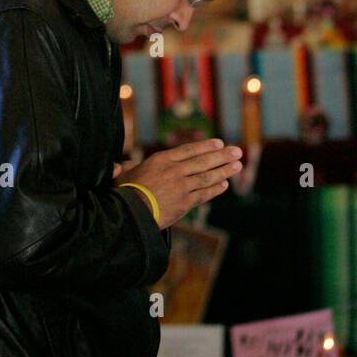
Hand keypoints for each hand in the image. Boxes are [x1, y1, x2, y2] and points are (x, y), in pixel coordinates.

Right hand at [114, 138, 242, 229]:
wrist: (131, 214)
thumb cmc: (124, 193)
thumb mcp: (124, 175)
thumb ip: (126, 168)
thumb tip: (119, 166)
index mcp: (162, 160)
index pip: (189, 150)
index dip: (205, 146)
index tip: (219, 143)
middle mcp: (175, 171)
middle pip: (203, 161)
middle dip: (222, 156)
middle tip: (237, 151)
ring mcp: (182, 187)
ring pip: (207, 177)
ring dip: (224, 171)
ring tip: (237, 166)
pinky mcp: (185, 203)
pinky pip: (204, 194)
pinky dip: (215, 189)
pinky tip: (224, 185)